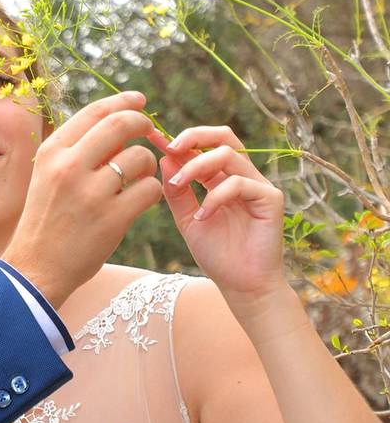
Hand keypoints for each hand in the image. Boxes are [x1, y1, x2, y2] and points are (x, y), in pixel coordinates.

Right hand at [2, 91, 161, 306]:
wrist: (35, 268)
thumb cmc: (46, 220)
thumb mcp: (48, 177)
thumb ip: (76, 150)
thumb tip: (117, 121)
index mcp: (51, 153)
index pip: (94, 112)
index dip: (122, 101)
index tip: (139, 100)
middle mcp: (69, 167)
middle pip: (121, 125)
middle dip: (143, 124)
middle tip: (151, 132)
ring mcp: (91, 193)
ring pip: (141, 158)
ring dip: (147, 165)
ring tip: (136, 180)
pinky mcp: (112, 218)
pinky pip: (150, 189)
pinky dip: (150, 193)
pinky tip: (138, 202)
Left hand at [149, 126, 287, 304]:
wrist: (241, 286)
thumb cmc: (217, 254)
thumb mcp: (186, 220)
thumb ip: (177, 192)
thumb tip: (164, 159)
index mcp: (220, 179)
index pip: (203, 146)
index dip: (178, 139)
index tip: (152, 137)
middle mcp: (241, 177)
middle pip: (223, 136)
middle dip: (194, 136)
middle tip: (169, 147)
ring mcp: (258, 185)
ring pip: (228, 154)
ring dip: (196, 165)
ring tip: (177, 185)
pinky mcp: (270, 199)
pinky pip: (239, 184)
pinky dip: (215, 197)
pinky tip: (203, 216)